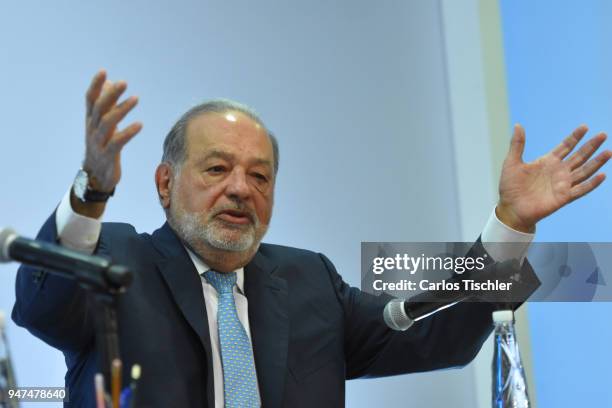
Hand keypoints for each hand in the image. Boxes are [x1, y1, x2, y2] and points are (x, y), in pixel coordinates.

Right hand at [83, 69, 141, 191]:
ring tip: (136, 98)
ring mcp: (98, 142)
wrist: (95, 176)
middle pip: (99, 108)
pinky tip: (139, 124)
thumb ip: (107, 104)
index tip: (103, 71)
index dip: (95, 85)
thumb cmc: (101, 146)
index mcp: (91, 120)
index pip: (90, 99)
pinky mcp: (107, 155)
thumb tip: (111, 82)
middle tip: (124, 82)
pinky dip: (128, 132)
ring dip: (122, 109)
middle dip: (110, 94)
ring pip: (107, 123)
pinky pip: (117, 142)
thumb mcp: (102, 124)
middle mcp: (92, 129)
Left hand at [497, 124, 611, 231]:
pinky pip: (581, 189)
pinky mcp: (564, 197)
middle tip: (603, 134)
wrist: (511, 209)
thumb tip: (518, 125)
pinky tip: (602, 175)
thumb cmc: (510, 187)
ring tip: (608, 152)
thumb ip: (517, 144)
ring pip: (584, 171)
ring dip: (597, 162)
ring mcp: (563, 184)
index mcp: (548, 162)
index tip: (584, 127)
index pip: (565, 146)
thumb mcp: (512, 162)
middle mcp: (558, 172)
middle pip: (579, 156)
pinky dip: (592, 183)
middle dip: (590, 146)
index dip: (575, 137)